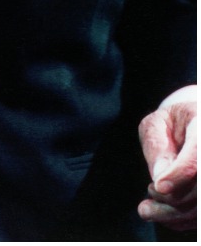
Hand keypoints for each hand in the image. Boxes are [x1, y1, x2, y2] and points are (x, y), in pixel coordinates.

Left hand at [138, 86, 196, 231]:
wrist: (195, 125)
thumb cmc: (172, 122)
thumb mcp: (157, 124)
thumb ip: (157, 145)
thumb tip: (159, 176)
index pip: (197, 158)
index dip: (179, 175)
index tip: (157, 187)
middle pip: (199, 190)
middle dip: (171, 199)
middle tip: (149, 192)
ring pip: (200, 209)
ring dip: (173, 214)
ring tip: (146, 209)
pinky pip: (200, 217)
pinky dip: (181, 220)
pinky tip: (163, 214)